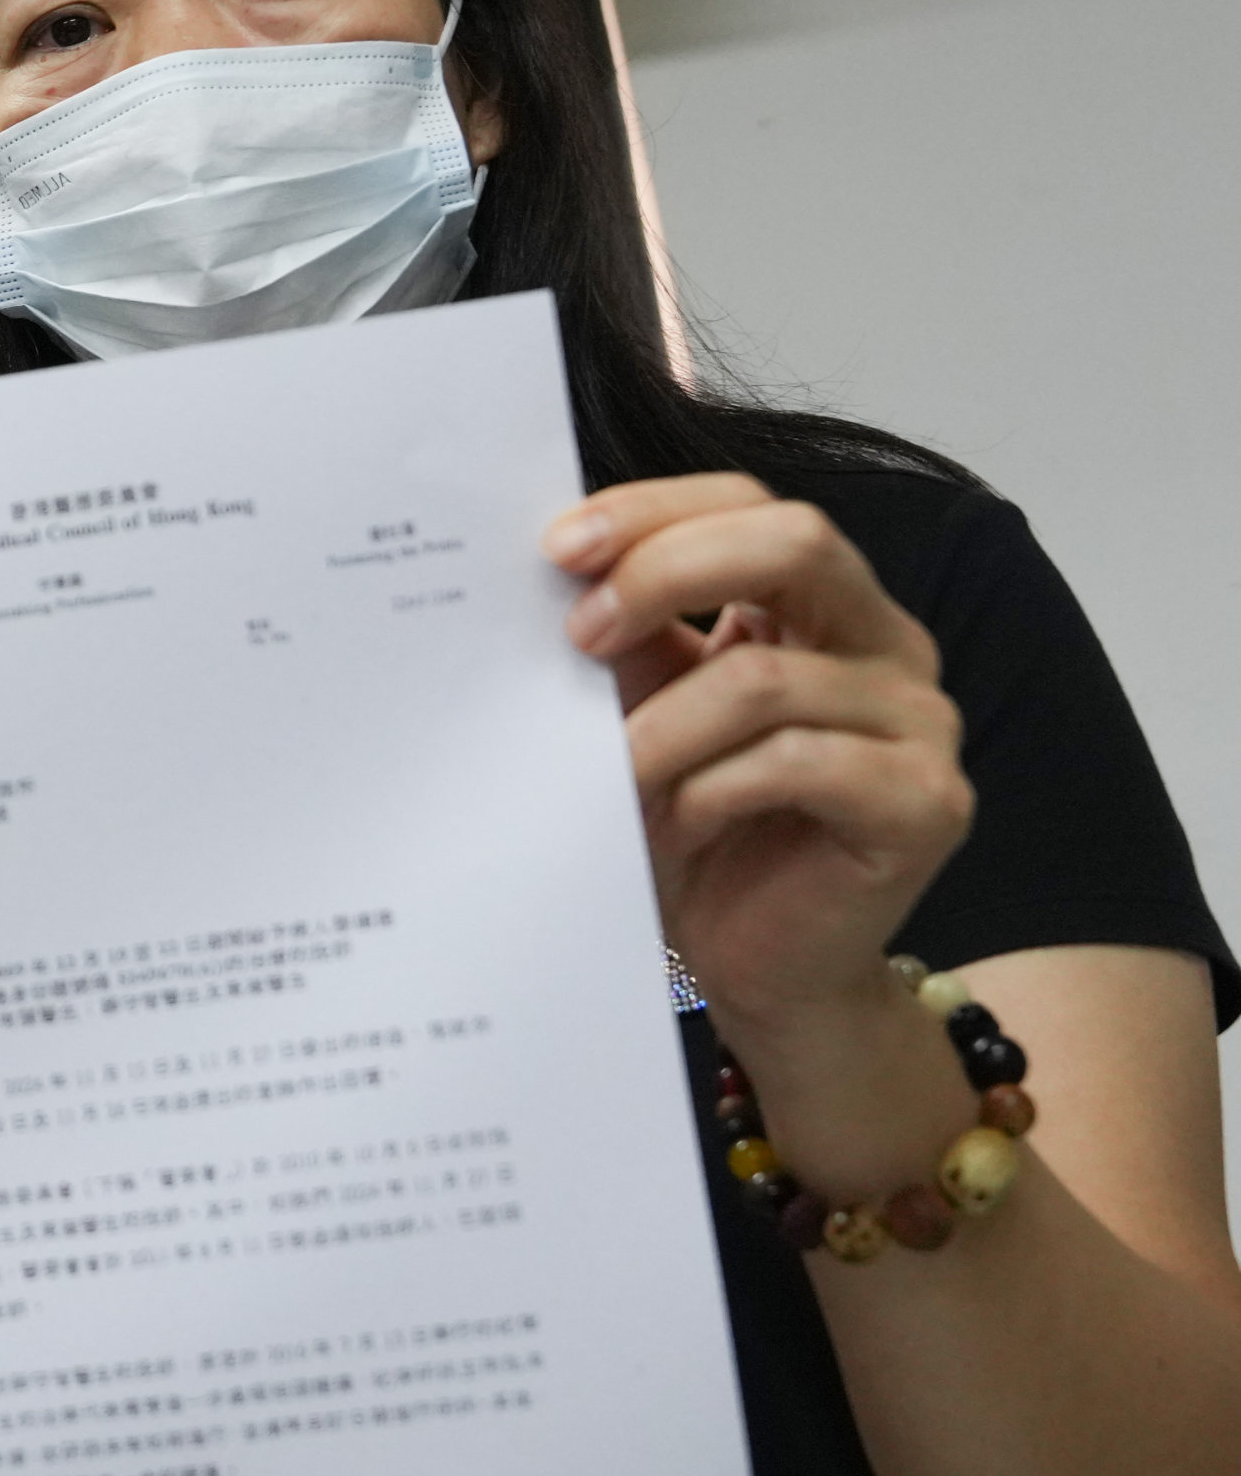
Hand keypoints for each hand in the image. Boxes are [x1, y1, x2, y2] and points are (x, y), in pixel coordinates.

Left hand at [548, 476, 977, 1177]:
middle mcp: (888, 646)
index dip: (655, 512)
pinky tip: (675, 825)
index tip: (555, 548)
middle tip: (576, 633)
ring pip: (769, 677)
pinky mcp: (927, 802)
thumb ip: (625, 639)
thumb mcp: (646, 715)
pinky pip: (798, 764)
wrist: (760, 970)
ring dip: (660, 727)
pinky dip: (710, 791)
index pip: (753, 504)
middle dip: (666, 572)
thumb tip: (548, 563)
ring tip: (607, 775)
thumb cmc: (699, 835)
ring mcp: (921, 723)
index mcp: (823, 606)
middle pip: (798, 543)